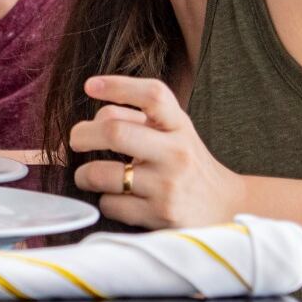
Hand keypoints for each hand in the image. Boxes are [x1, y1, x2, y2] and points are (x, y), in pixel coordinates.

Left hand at [69, 76, 245, 228]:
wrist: (226, 209)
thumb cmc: (188, 164)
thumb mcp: (174, 133)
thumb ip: (138, 119)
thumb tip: (93, 118)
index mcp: (179, 126)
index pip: (152, 95)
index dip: (118, 85)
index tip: (90, 86)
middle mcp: (176, 153)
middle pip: (115, 132)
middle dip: (82, 134)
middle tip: (75, 140)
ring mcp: (168, 186)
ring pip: (103, 173)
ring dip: (84, 174)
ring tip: (87, 174)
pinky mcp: (160, 216)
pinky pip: (111, 204)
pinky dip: (104, 200)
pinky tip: (116, 198)